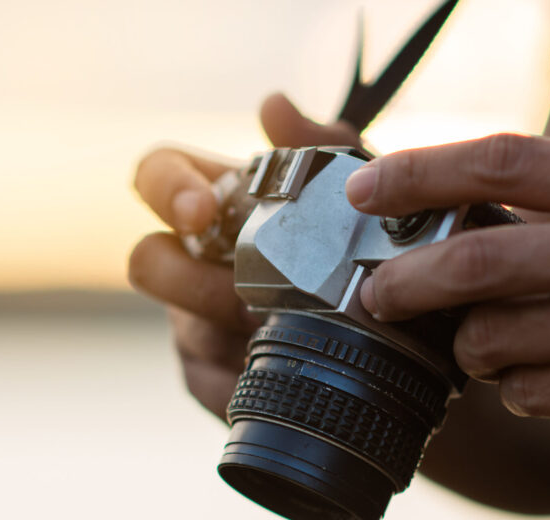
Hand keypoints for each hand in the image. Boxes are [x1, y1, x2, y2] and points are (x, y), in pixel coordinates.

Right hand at [128, 93, 361, 418]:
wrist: (401, 338)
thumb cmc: (364, 251)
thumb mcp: (357, 197)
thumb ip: (320, 148)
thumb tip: (272, 105)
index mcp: (222, 201)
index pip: (160, 174)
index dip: (167, 188)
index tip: (200, 211)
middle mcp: (198, 257)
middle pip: (148, 260)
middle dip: (188, 280)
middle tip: (243, 296)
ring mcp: (198, 319)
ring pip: (185, 328)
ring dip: (229, 335)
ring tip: (282, 338)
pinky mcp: (209, 375)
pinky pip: (210, 383)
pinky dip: (246, 383)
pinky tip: (284, 380)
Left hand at [345, 133, 549, 468]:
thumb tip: (466, 210)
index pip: (503, 162)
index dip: (420, 171)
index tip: (366, 186)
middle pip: (477, 261)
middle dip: (404, 281)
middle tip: (376, 292)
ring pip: (493, 340)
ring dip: (469, 346)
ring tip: (489, 340)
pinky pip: (531, 394)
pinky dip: (515, 388)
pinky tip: (542, 376)